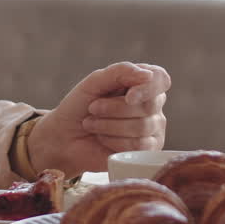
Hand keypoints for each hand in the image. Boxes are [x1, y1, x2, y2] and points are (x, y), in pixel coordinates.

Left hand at [29, 62, 169, 175]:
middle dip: (114, 108)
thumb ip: (120, 72)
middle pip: (148, 105)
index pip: (160, 79)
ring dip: (108, 125)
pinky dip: (113, 141)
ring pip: (142, 127)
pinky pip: (138, 145)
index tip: (128, 96)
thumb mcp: (94, 82)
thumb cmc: (79, 106)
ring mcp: (152, 129)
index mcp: (142, 83)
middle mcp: (152, 105)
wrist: (64, 137)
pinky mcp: (146, 151)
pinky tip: (102, 138)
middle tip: (93, 108)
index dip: (147, 88)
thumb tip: (148, 75)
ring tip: (92, 124)